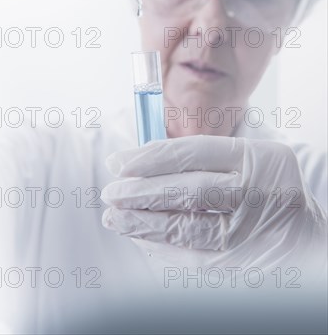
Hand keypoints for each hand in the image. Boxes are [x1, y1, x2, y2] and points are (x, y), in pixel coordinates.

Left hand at [102, 136, 326, 274]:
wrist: (309, 240)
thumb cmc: (270, 193)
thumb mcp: (251, 162)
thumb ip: (206, 159)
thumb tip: (143, 164)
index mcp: (260, 158)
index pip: (194, 153)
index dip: (150, 157)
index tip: (119, 163)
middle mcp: (259, 193)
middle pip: (188, 190)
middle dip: (142, 192)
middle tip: (111, 193)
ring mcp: (252, 232)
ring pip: (187, 227)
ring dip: (144, 224)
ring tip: (115, 218)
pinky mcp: (244, 265)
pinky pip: (193, 258)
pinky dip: (162, 248)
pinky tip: (142, 239)